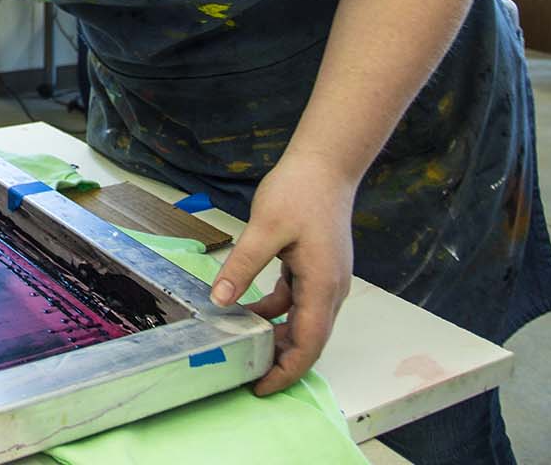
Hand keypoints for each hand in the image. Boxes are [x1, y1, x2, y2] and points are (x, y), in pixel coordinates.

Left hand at [209, 154, 357, 394]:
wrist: (325, 164)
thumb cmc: (300, 192)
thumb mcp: (264, 229)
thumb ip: (241, 267)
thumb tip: (219, 300)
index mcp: (323, 286)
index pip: (308, 344)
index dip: (285, 371)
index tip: (259, 386)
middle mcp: (331, 289)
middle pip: (308, 339)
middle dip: (280, 360)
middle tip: (244, 372)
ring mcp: (326, 278)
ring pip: (303, 321)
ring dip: (277, 336)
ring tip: (243, 346)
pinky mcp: (316, 267)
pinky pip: (297, 300)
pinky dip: (277, 310)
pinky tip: (250, 309)